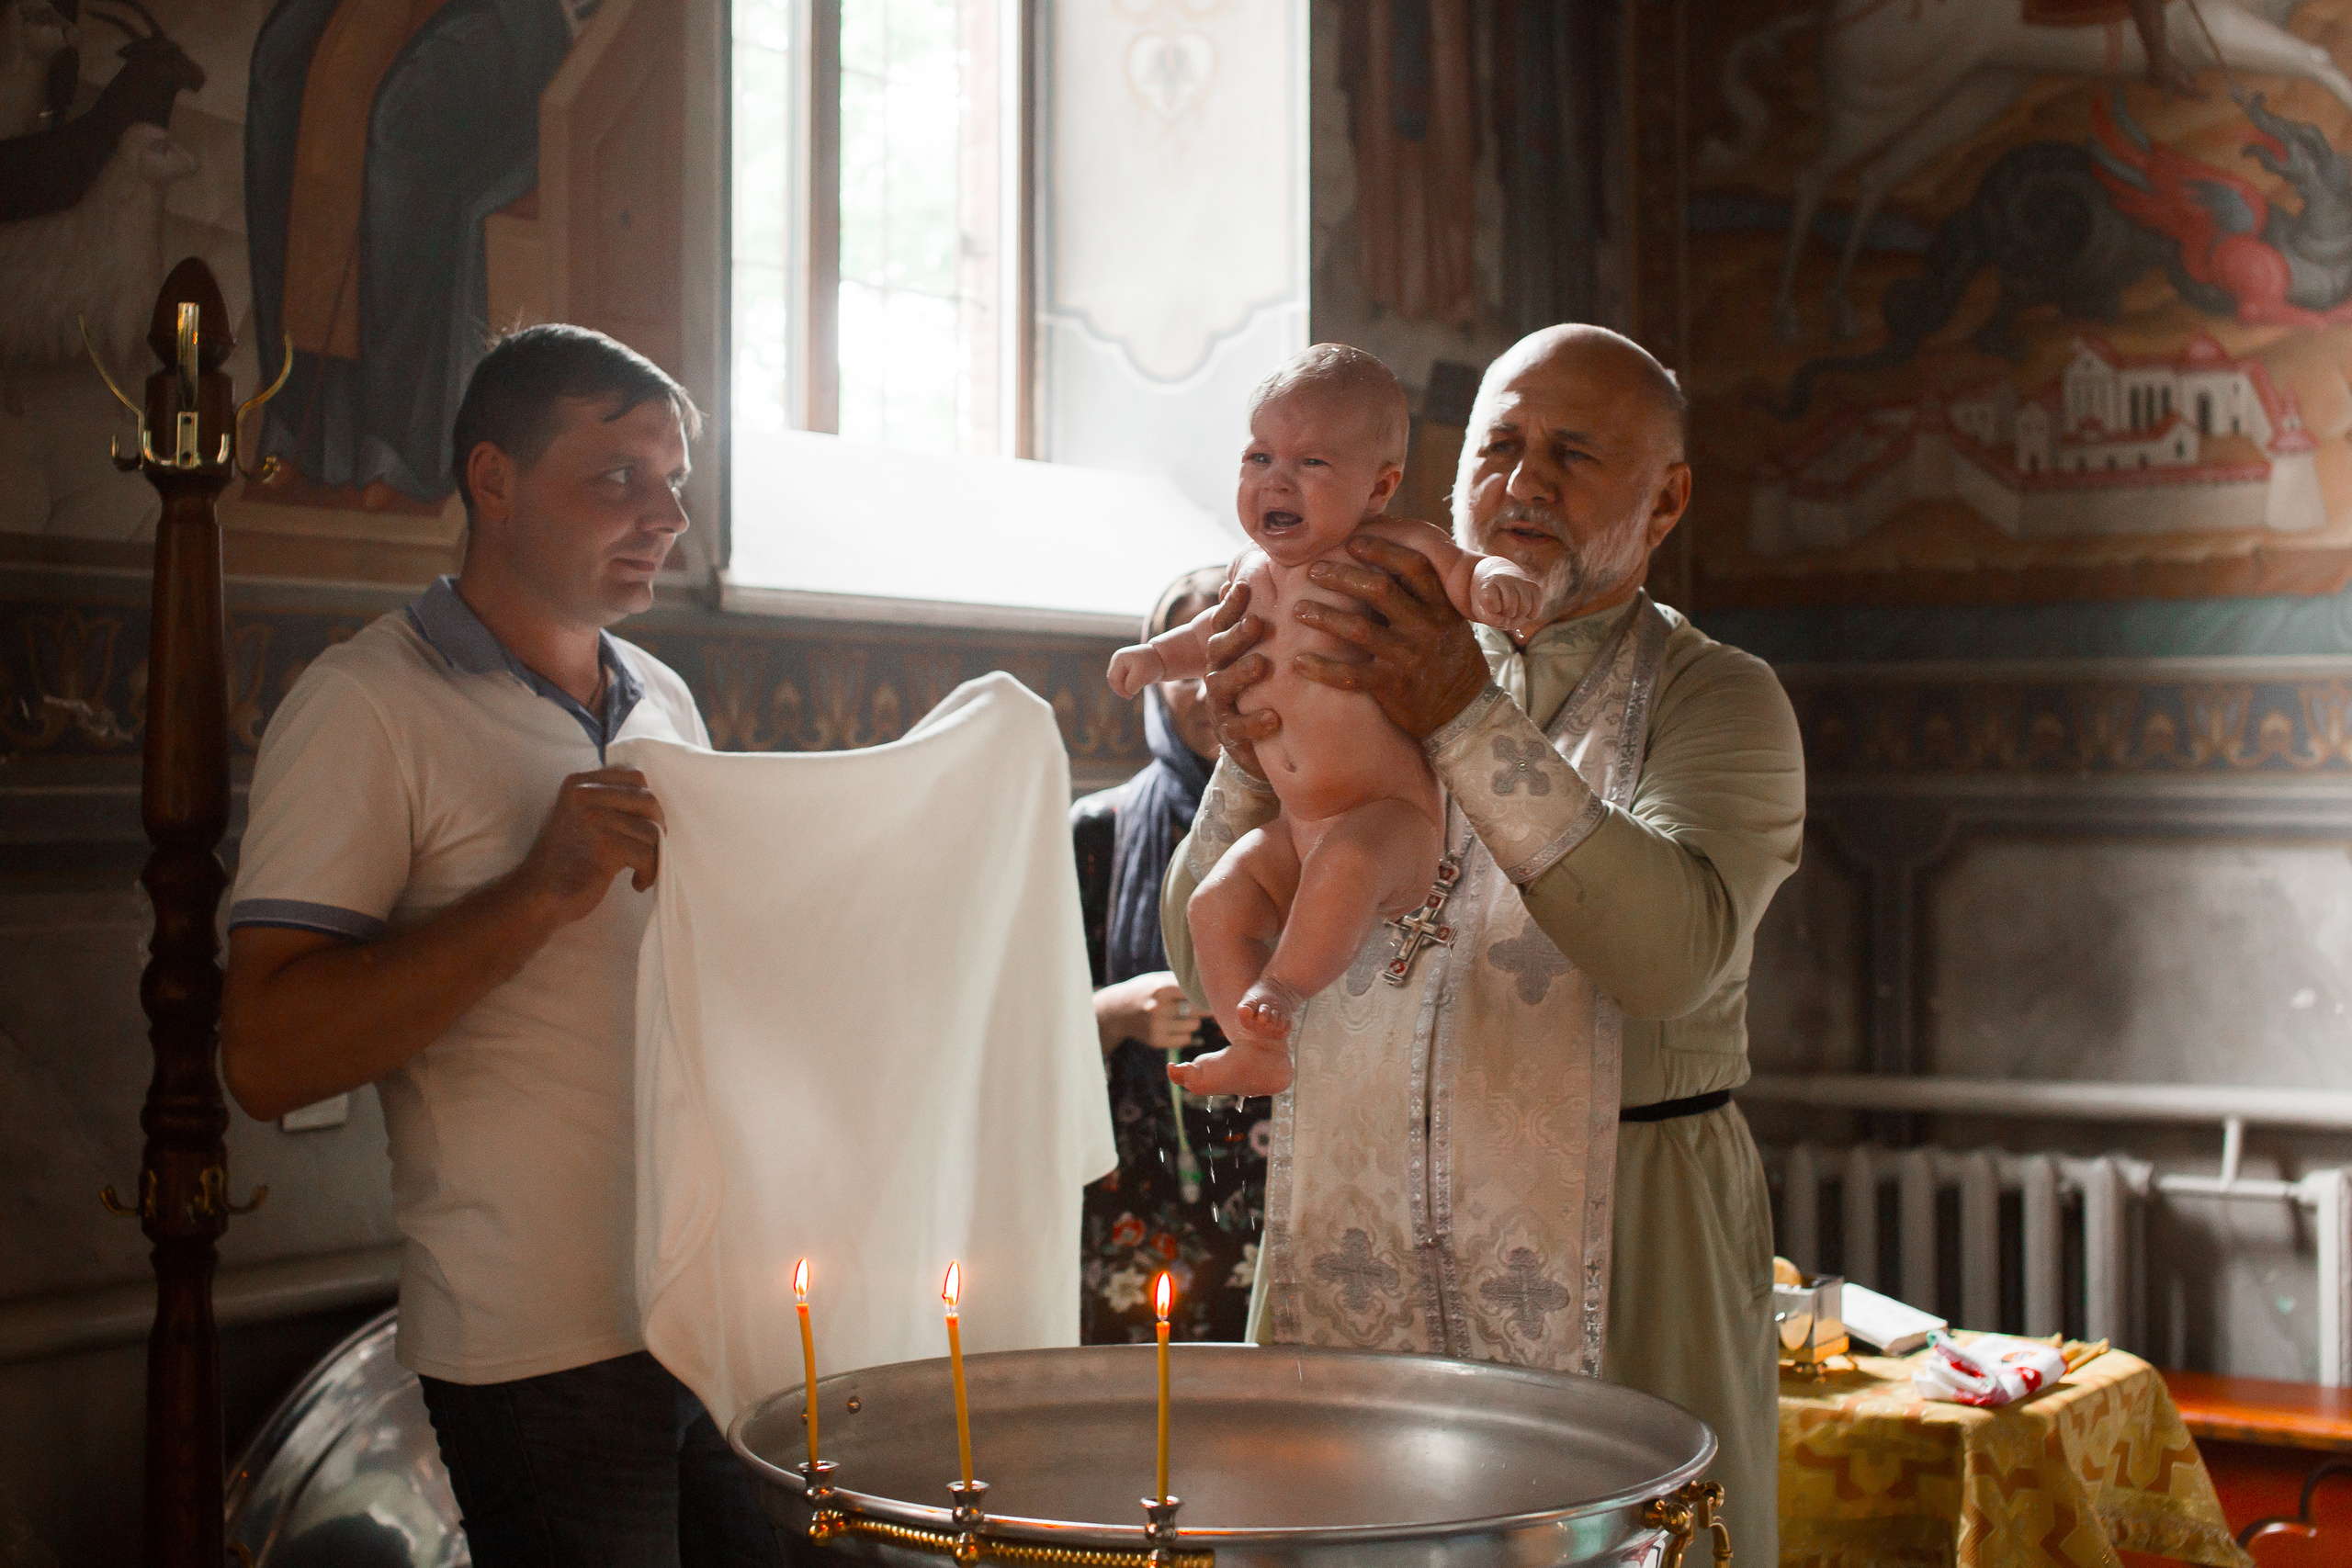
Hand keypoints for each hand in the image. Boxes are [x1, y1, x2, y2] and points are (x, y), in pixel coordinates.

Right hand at [507, 767, 665, 926]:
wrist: (538, 894)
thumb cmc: (565, 860)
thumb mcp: (580, 817)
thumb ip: (607, 802)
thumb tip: (653, 803)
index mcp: (579, 783)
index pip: (634, 777)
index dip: (646, 802)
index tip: (643, 825)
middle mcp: (585, 794)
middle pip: (647, 800)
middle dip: (657, 827)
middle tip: (649, 850)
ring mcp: (594, 818)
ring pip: (651, 829)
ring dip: (654, 855)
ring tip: (641, 871)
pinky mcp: (605, 845)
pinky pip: (647, 854)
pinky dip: (649, 872)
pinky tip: (637, 883)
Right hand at [1094, 972, 1201, 1052]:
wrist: (1117, 1011)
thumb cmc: (1145, 991)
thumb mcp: (1159, 979)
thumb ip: (1182, 980)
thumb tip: (1212, 986)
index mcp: (1161, 988)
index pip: (1195, 992)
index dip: (1204, 993)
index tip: (1208, 993)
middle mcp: (1158, 1007)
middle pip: (1198, 1009)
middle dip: (1202, 1007)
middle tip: (1201, 1005)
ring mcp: (1156, 1026)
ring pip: (1194, 1025)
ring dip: (1194, 1021)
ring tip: (1183, 1015)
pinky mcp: (1156, 1041)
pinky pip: (1186, 1039)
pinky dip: (1186, 1033)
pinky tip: (1177, 1027)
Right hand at [1107, 645, 1164, 699]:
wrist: (1162, 658)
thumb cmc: (1152, 665)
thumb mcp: (1142, 675)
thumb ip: (1131, 685)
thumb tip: (1128, 692)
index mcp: (1119, 658)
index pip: (1114, 678)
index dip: (1120, 689)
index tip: (1131, 696)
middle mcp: (1117, 659)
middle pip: (1112, 680)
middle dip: (1120, 689)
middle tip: (1131, 696)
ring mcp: (1120, 663)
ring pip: (1117, 681)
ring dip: (1124, 688)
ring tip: (1137, 688)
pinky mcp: (1124, 668)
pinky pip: (1122, 681)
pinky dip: (1128, 686)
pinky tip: (1137, 685)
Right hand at [1201, 580, 1280, 779]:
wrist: (1271, 744)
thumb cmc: (1272, 688)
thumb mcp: (1274, 653)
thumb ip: (1272, 622)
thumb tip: (1269, 583)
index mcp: (1226, 653)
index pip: (1222, 624)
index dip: (1230, 606)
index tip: (1243, 586)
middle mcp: (1218, 675)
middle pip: (1218, 650)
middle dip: (1236, 636)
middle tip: (1256, 622)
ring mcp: (1222, 706)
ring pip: (1221, 687)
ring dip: (1240, 674)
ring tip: (1261, 664)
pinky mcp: (1232, 736)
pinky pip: (1236, 730)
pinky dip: (1253, 723)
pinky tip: (1273, 717)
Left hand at [1294, 533, 1493, 739]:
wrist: (1464, 712)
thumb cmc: (1445, 655)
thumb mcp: (1447, 620)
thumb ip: (1421, 594)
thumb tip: (1382, 556)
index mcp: (1441, 606)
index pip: (1413, 566)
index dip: (1382, 550)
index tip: (1352, 542)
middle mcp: (1427, 628)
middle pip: (1380, 590)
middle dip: (1342, 576)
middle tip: (1312, 571)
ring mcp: (1410, 659)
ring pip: (1360, 630)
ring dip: (1324, 617)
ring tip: (1298, 610)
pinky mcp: (1394, 689)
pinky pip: (1351, 676)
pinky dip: (1322, 668)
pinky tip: (1298, 662)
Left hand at [1471, 558, 1544, 631]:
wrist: (1500, 578)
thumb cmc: (1490, 598)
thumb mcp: (1480, 609)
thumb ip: (1488, 619)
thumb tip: (1506, 622)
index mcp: (1489, 583)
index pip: (1491, 601)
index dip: (1492, 609)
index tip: (1491, 604)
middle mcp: (1506, 579)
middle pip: (1510, 607)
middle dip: (1507, 615)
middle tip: (1504, 610)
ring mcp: (1521, 581)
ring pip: (1525, 608)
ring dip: (1519, 616)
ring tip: (1513, 611)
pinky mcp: (1533, 586)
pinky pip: (1537, 605)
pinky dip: (1533, 614)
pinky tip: (1526, 614)